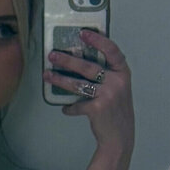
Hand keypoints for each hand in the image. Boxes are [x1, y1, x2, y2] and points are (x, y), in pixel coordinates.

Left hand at [43, 30, 133, 155]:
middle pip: (89, 66)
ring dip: (60, 79)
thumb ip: (105, 75)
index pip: (112, 51)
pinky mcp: (98, 109)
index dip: (98, 40)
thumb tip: (76, 60)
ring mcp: (108, 95)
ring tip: (47, 75)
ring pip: (78, 83)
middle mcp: (117, 82)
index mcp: (123, 73)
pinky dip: (69, 107)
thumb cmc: (115, 109)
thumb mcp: (117, 88)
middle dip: (68, 60)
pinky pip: (77, 104)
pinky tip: (65, 108)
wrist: (120, 136)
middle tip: (52, 55)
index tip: (82, 33)